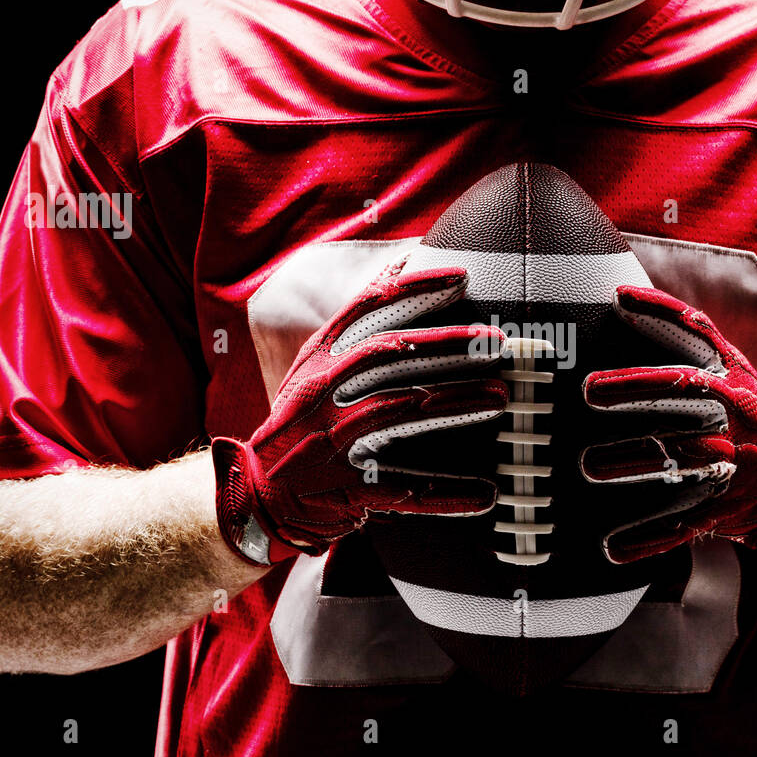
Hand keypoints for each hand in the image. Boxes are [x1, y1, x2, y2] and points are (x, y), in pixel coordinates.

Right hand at [212, 263, 508, 564]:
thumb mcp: (313, 367)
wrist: (257, 493)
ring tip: (500, 396)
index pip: (366, 309)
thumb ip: (355, 324)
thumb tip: (401, 262)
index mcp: (318, 360)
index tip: (462, 277)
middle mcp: (320, 393)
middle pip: (389, 355)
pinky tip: (485, 494)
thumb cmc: (299, 422)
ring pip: (399, 411)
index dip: (415, 288)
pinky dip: (446, 494)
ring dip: (454, 401)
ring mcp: (330, 441)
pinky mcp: (345, 490)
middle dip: (447, 344)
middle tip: (496, 341)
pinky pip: (404, 491)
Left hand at [580, 285, 756, 562]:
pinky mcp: (725, 508)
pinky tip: (613, 548)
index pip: (695, 340)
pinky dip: (647, 539)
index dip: (659, 314)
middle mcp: (731, 417)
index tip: (617, 300)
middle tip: (589, 392)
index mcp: (731, 382)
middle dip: (634, 393)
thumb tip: (622, 295)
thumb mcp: (737, 371)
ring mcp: (730, 463)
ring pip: (674, 460)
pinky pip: (682, 525)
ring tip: (589, 467)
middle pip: (679, 399)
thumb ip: (691, 334)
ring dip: (630, 463)